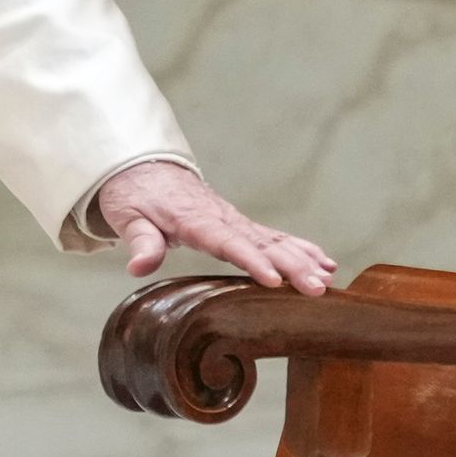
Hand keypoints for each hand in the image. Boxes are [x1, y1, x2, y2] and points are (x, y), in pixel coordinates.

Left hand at [91, 162, 335, 296]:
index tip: (274, 280)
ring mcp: (235, 221)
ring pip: (276, 241)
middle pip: (262, 244)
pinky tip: (326, 264)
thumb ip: (139, 241)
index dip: (252, 261)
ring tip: (329, 280)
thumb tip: (139, 267)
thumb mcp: (127, 216)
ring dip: (304, 260)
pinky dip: (302, 249)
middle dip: (293, 266)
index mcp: (195, 220)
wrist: (144, 168)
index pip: (228, 243)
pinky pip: (276, 238)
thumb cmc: (134, 196)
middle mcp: (223, 219)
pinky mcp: (241, 225)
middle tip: (316, 288)